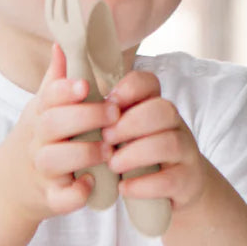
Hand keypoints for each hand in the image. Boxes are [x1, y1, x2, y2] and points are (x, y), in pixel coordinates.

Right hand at [7, 44, 120, 220]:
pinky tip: (91, 184)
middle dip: (84, 117)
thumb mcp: (41, 109)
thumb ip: (55, 80)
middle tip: (113, 113)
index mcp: (39, 115)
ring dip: (83, 153)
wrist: (9, 186)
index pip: (48, 97)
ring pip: (55, 160)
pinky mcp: (50, 198)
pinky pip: (61, 198)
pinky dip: (76, 194)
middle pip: (53, 124)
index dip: (65, 90)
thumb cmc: (38, 140)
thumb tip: (62, 43)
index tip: (85, 85)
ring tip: (108, 150)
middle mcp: (37, 141)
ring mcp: (42, 171)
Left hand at [101, 69, 207, 211]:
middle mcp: (174, 125)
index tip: (109, 103)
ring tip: (113, 165)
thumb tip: (58, 53)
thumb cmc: (137, 153)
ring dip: (136, 153)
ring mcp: (185, 152)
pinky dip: (145, 184)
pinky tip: (124, 187)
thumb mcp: (121, 129)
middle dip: (130, 123)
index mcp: (154, 106)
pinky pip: (172, 179)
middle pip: (163, 110)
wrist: (175, 191)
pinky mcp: (187, 181)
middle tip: (106, 138)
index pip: (149, 83)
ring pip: (170, 143)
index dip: (129, 89)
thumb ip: (94, 103)